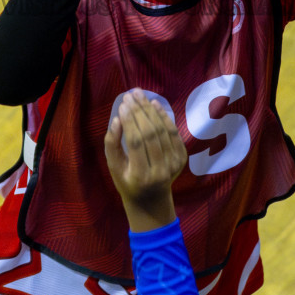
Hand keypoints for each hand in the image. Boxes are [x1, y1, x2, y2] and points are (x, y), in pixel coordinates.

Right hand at [103, 89, 185, 232]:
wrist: (151, 199)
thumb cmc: (127, 182)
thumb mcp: (114, 167)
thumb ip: (112, 144)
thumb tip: (117, 119)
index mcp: (141, 176)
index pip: (136, 142)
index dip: (129, 121)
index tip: (122, 104)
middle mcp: (161, 170)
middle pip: (151, 134)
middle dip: (139, 111)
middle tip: (130, 95)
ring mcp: (174, 164)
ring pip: (163, 131)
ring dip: (151, 110)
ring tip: (140, 95)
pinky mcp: (182, 157)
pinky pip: (173, 132)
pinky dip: (164, 116)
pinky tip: (154, 104)